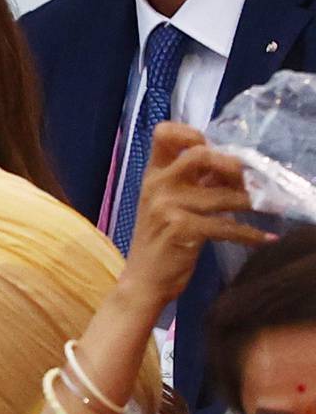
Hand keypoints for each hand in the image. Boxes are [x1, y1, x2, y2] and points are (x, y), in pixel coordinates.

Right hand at [119, 123, 272, 309]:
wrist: (144, 280)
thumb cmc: (160, 240)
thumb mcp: (170, 205)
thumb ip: (194, 182)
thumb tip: (233, 164)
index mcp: (152, 175)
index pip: (163, 134)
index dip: (191, 133)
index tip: (214, 148)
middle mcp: (157, 186)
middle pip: (199, 155)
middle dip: (233, 166)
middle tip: (251, 181)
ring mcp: (167, 207)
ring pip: (222, 194)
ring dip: (252, 202)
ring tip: (270, 207)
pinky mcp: (182, 230)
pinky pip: (227, 225)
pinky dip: (250, 233)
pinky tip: (264, 238)